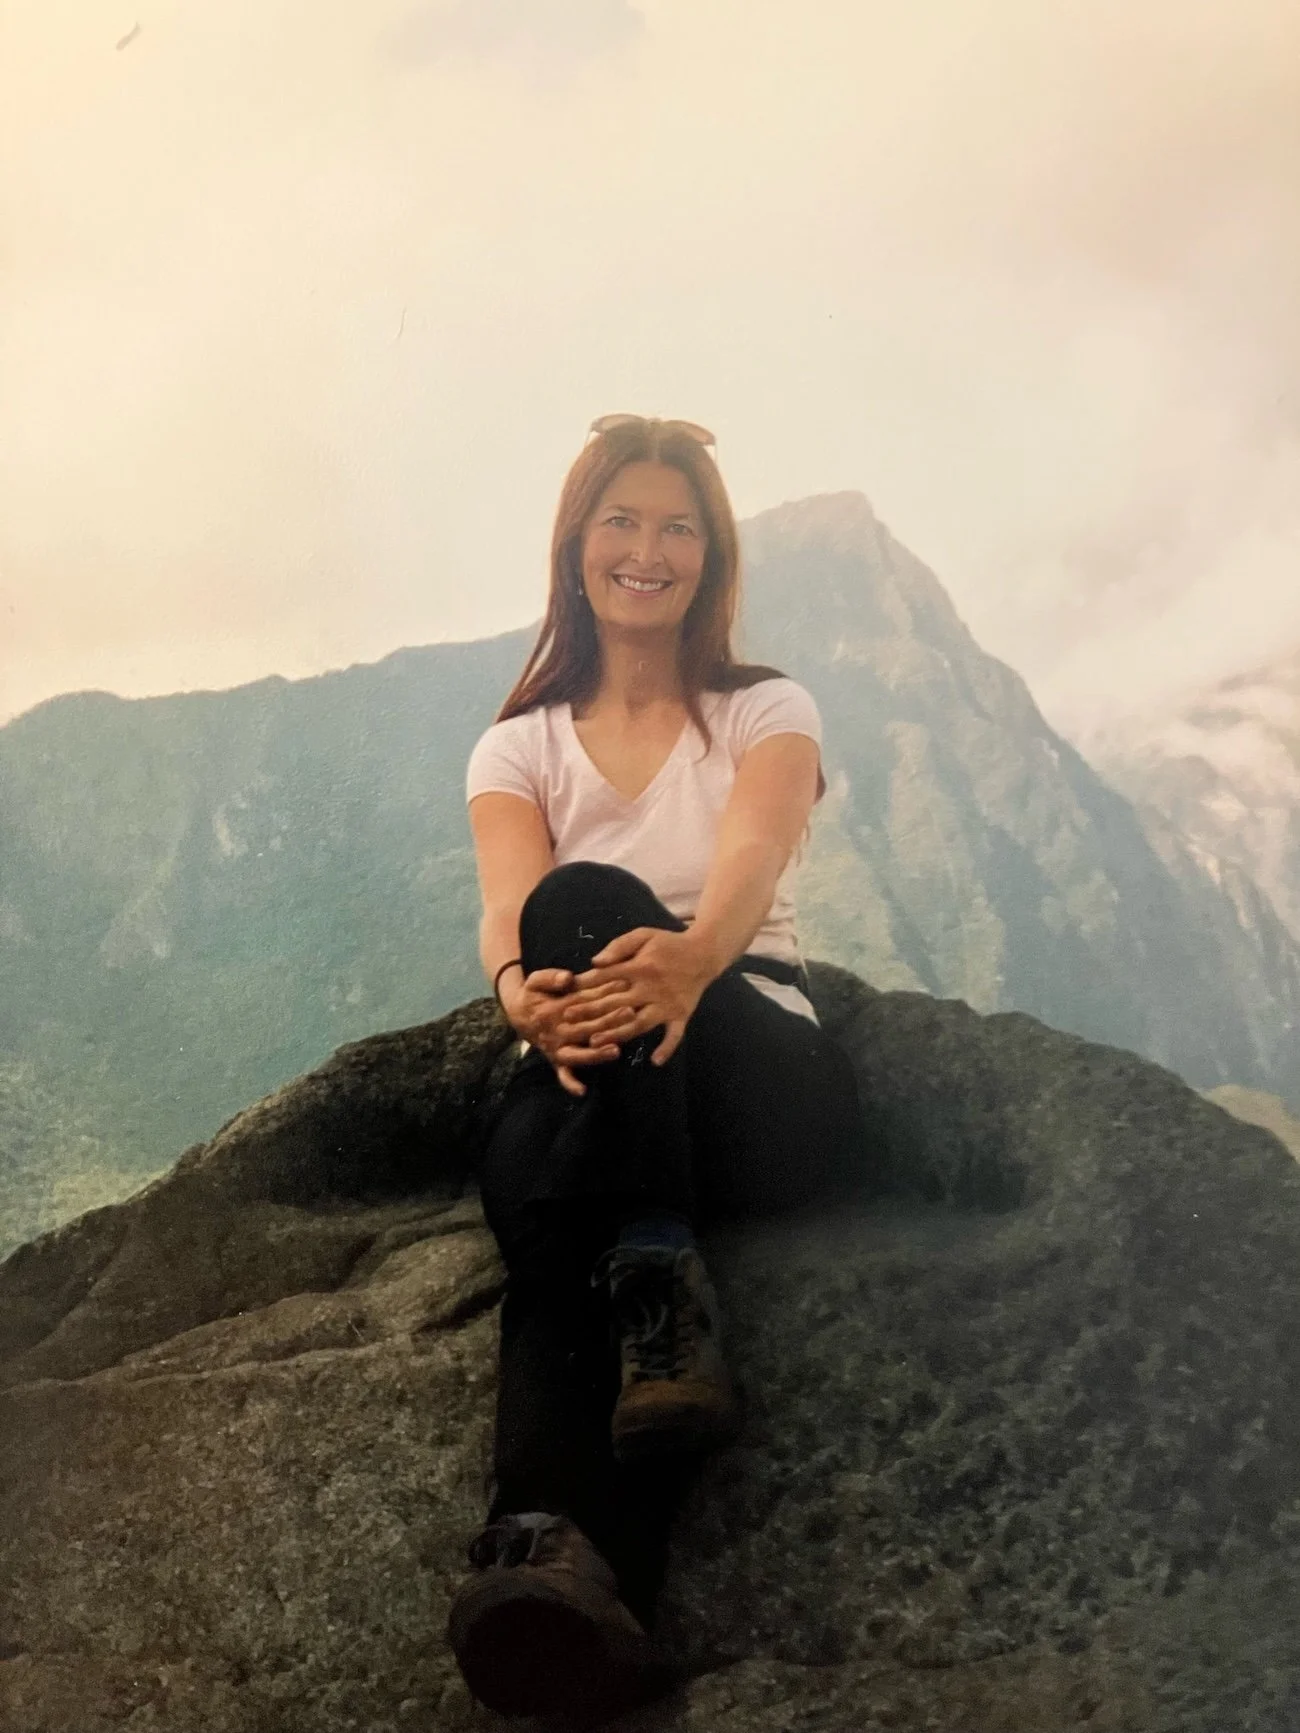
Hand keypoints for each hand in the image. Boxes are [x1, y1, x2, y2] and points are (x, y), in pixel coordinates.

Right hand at [498, 966, 629, 1097]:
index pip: (582, 1001)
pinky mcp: (555, 1060)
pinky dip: (570, 1083)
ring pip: (577, 1053)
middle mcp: (556, 1031)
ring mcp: (556, 1048)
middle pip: (585, 1027)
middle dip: (608, 1021)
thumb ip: (550, 977)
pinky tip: (582, 1091)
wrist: (516, 1014)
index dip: (602, 993)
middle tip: (630, 1013)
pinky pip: (561, 1074)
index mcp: (553, 1009)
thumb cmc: (532, 994)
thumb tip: (568, 978)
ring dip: (595, 1053)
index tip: (623, 985)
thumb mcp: (535, 980)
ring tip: (615, 1051)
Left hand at [565, 928, 717, 1066]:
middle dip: (590, 1012)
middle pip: (616, 1003)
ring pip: (639, 1023)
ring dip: (617, 1033)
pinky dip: (667, 1047)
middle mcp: (651, 988)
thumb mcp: (643, 935)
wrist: (705, 953)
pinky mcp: (681, 1014)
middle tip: (567, 1021)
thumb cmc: (668, 943)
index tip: (566, 996)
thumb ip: (619, 947)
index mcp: (640, 967)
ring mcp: (667, 1004)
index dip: (584, 987)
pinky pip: (675, 1034)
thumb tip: (595, 962)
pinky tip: (655, 1061)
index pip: (607, 978)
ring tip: (595, 1043)